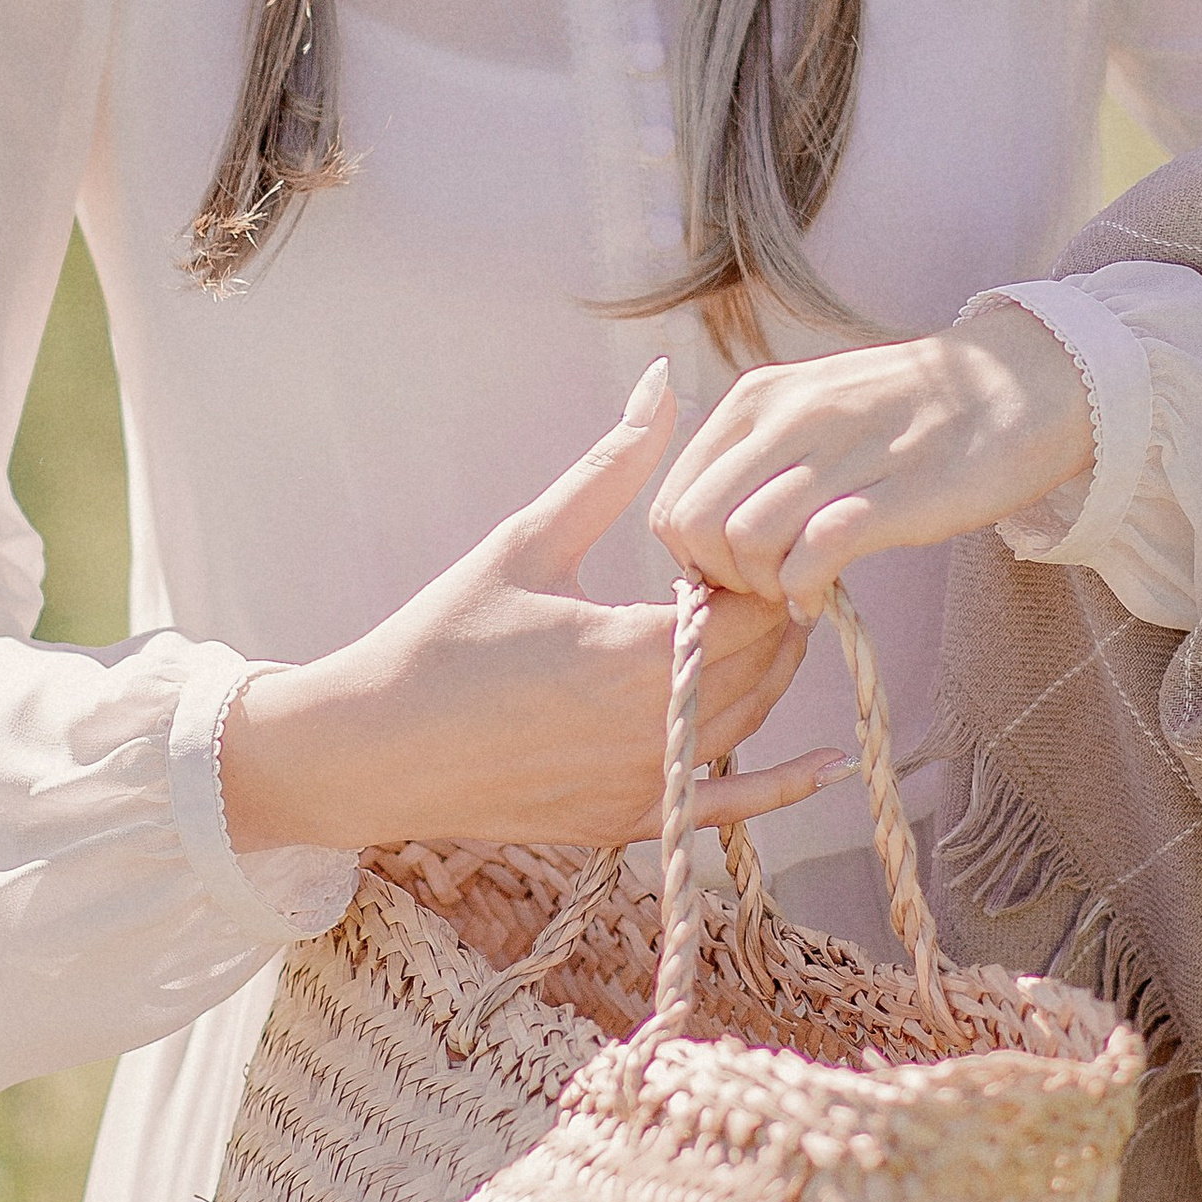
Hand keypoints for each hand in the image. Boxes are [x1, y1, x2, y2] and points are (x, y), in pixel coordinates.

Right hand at [219, 362, 842, 859]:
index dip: (763, 564)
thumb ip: (612, 466)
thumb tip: (665, 380)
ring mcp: (646, 784)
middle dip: (772, 609)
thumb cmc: (443, 637)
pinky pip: (727, 806)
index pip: (757, 603)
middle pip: (766, 661)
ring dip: (767, 671)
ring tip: (756, 620)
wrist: (374, 749)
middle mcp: (656, 729)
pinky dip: (782, 785)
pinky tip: (827, 762)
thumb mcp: (528, 541)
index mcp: (636, 654)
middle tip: (753, 568)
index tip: (737, 536)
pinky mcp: (630, 821)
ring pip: (751, 721)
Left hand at [646, 302, 1097, 615]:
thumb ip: (759, 454)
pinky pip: (814, 553)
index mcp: (760, 397)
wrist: (1022, 381)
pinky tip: (821, 597)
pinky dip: (804, 591)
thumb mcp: (815, 406)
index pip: (675, 493)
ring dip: (761, 588)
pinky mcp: (899, 494)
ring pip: (745, 540)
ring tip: (794, 591)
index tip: (732, 570)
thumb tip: (711, 526)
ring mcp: (845, 452)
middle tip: (760, 589)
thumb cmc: (912, 408)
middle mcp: (790, 417)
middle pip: (696, 524)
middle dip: (717, 578)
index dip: (691, 552)